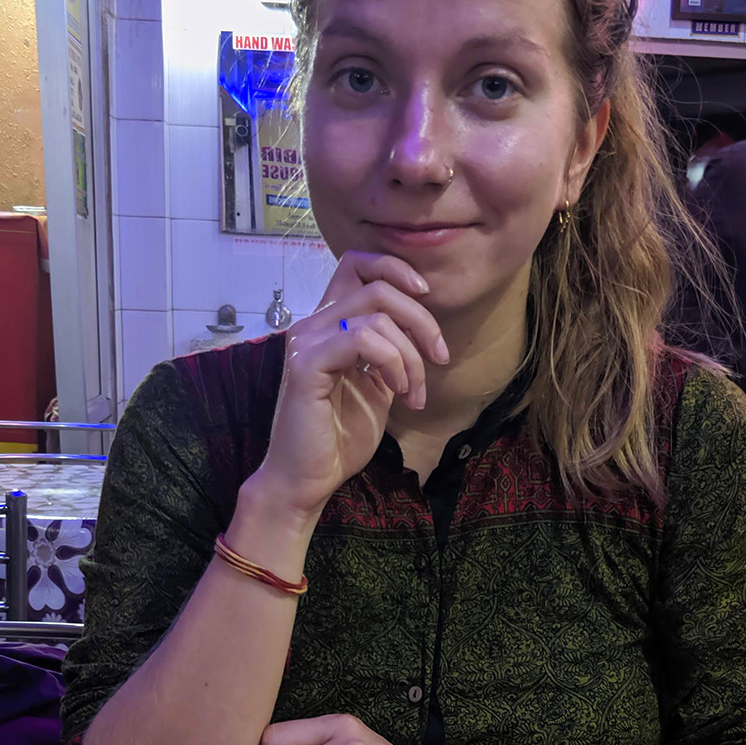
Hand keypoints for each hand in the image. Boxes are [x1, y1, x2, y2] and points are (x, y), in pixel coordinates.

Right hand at [248, 253, 448, 520]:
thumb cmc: (338, 438)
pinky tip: (398, 392)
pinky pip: (361, 338)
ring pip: (376, 312)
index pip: (358, 264)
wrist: (307, 480)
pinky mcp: (306, 364)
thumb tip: (421, 332)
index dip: (396, 269)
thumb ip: (391, 354)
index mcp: (329, 324)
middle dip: (421, 319)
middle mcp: (313, 323)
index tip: (427, 299)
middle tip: (439, 357)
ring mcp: (306, 341)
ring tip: (414, 392)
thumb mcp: (378, 388)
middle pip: (378, 285)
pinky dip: (392, 362)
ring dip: (410, 353)